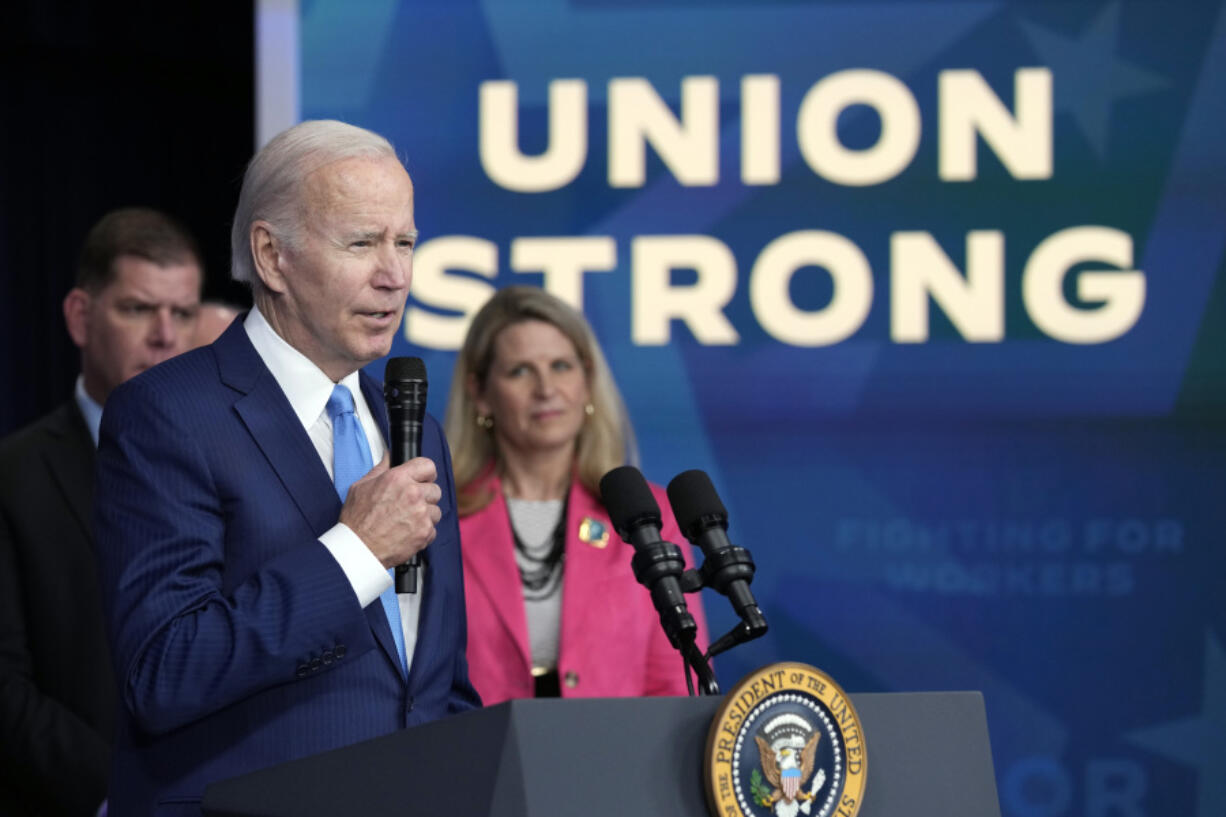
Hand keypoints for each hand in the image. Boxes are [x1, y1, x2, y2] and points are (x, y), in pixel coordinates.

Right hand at [339, 453, 441, 567]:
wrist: (358, 549)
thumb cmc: (356, 519)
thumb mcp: (361, 486)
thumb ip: (380, 469)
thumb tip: (389, 456)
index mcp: (398, 478)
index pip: (428, 466)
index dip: (425, 473)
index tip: (423, 479)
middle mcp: (413, 494)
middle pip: (435, 489)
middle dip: (425, 496)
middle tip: (410, 504)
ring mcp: (421, 514)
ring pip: (436, 510)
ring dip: (425, 515)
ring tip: (407, 521)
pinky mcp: (425, 532)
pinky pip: (433, 529)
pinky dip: (423, 532)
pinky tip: (407, 533)